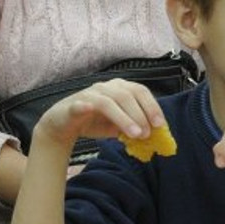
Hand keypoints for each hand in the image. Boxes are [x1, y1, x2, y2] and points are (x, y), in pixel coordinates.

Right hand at [31, 80, 163, 152]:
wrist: (64, 125)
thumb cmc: (95, 122)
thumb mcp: (119, 125)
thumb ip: (135, 126)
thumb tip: (156, 135)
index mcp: (119, 88)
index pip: (140, 91)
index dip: (152, 106)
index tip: (160, 125)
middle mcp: (105, 87)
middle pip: (127, 95)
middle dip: (140, 114)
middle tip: (147, 133)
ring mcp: (88, 95)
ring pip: (108, 102)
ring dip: (123, 118)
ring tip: (135, 135)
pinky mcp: (73, 105)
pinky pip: (79, 105)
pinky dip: (84, 107)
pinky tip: (89, 110)